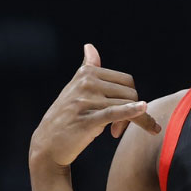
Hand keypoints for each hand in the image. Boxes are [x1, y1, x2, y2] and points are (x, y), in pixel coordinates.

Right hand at [29, 44, 161, 171]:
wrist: (48, 144)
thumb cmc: (65, 116)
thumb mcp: (74, 88)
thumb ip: (87, 68)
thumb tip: (89, 46)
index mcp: (86, 73)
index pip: (126, 81)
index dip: (129, 98)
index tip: (121, 112)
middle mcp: (86, 84)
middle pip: (130, 93)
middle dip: (133, 110)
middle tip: (119, 127)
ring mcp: (86, 101)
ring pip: (127, 105)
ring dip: (133, 123)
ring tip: (117, 132)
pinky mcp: (87, 120)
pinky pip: (115, 113)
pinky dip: (131, 112)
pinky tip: (143, 109)